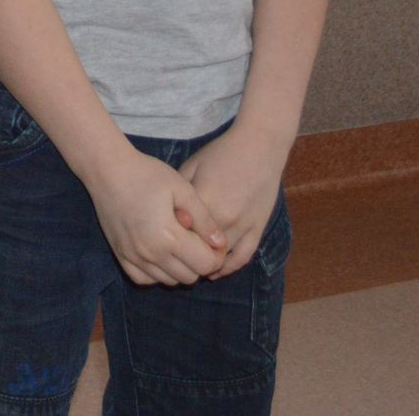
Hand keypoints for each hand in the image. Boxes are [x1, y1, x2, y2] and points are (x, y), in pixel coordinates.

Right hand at [83, 147, 226, 286]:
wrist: (107, 170)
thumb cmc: (147, 174)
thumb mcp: (183, 189)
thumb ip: (205, 219)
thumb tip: (220, 243)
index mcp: (169, 236)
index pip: (206, 264)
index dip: (216, 255)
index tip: (212, 239)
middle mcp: (150, 253)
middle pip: (189, 277)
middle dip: (199, 261)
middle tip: (196, 239)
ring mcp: (133, 257)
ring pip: (169, 280)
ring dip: (179, 268)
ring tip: (177, 243)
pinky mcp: (120, 256)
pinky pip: (145, 280)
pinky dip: (156, 272)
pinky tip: (159, 252)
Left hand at [178, 122, 288, 276]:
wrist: (259, 146)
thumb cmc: (221, 153)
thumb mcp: (191, 167)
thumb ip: (179, 194)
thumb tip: (166, 216)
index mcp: (204, 200)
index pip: (181, 232)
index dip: (169, 240)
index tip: (160, 244)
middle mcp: (224, 217)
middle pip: (201, 250)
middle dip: (186, 256)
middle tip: (172, 260)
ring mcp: (244, 225)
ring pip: (221, 258)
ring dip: (206, 266)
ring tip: (191, 267)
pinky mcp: (258, 229)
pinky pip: (243, 257)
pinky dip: (229, 268)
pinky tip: (215, 271)